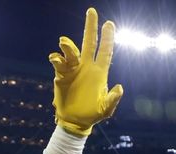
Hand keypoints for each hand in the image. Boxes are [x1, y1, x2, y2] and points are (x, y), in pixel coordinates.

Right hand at [49, 8, 123, 135]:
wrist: (75, 120)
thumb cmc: (93, 114)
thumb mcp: (106, 109)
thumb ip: (113, 99)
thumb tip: (120, 87)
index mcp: (100, 72)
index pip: (105, 51)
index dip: (107, 38)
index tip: (109, 23)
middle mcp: (87, 67)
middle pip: (89, 42)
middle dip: (90, 27)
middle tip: (92, 11)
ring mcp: (73, 69)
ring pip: (71, 51)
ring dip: (68, 46)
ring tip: (64, 42)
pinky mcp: (61, 75)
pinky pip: (58, 62)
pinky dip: (56, 58)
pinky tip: (56, 58)